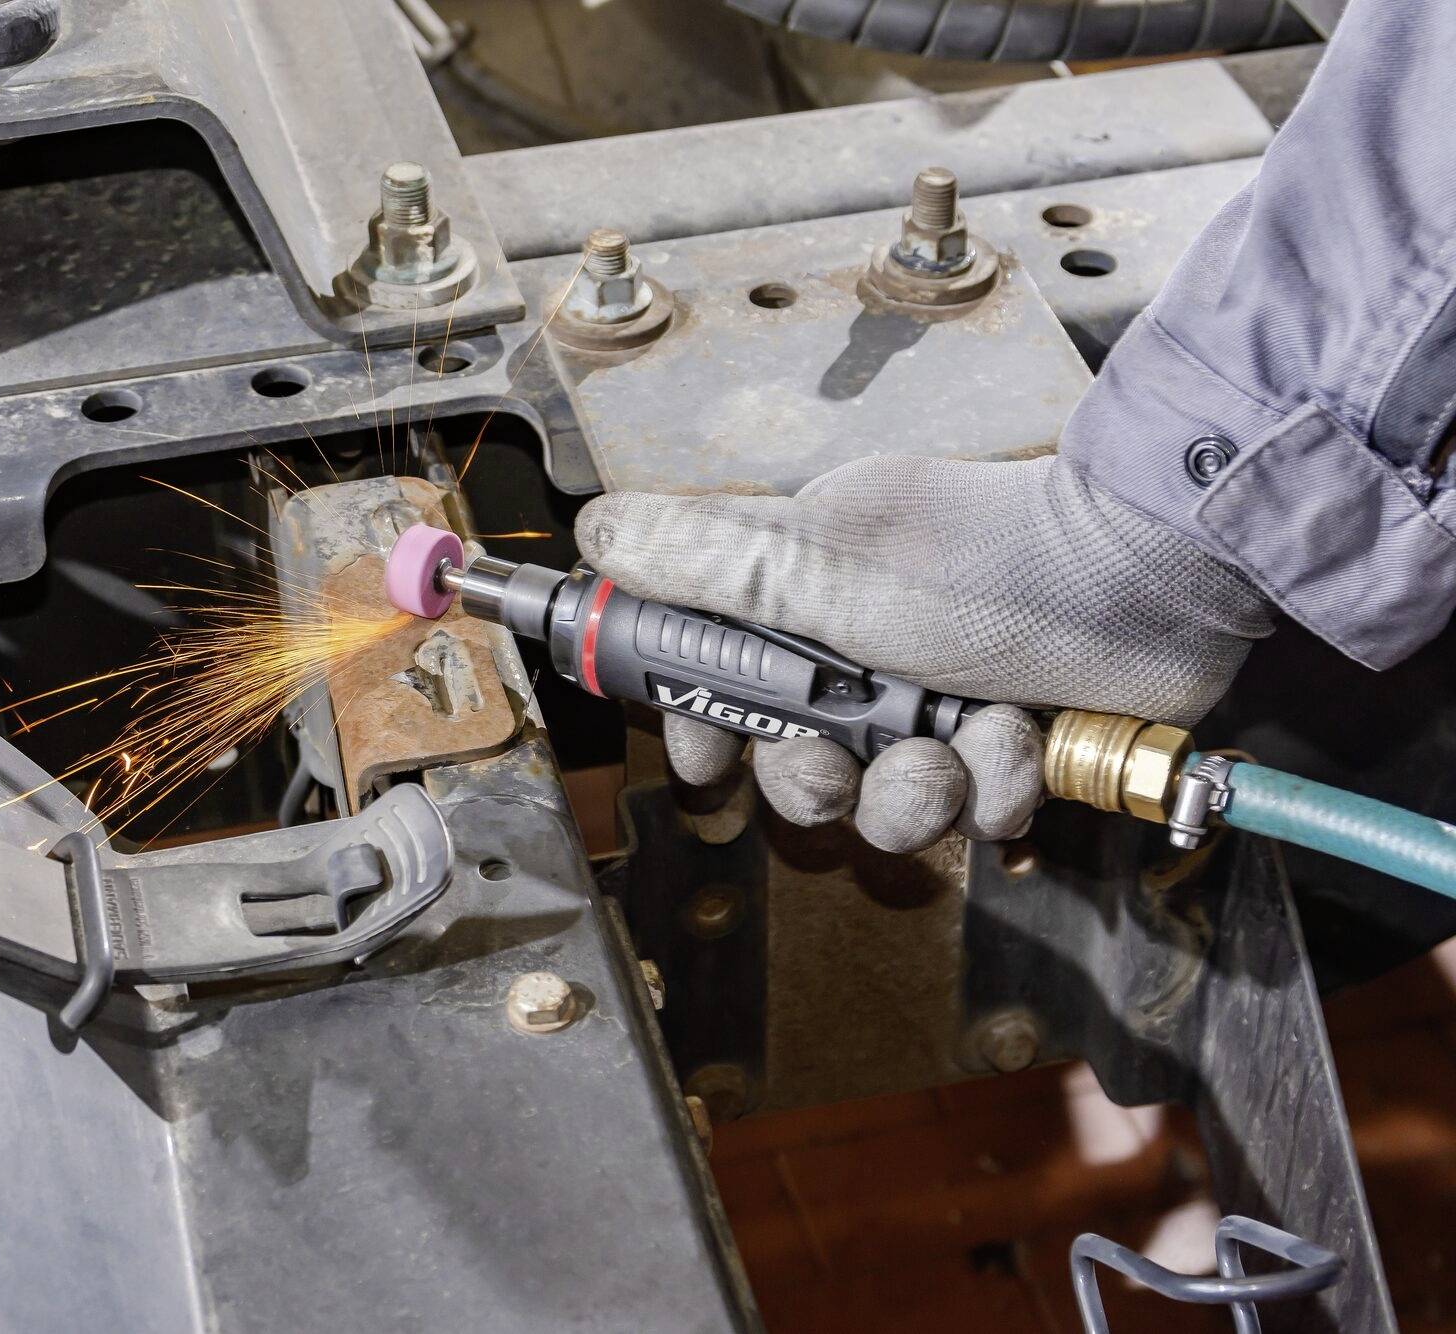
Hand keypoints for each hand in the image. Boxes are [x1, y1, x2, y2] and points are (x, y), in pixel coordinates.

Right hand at [573, 454, 1272, 852]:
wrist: (1154, 585)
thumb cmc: (991, 559)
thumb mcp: (823, 563)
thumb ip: (707, 564)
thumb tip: (598, 531)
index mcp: (804, 597)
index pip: (718, 675)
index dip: (706, 726)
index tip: (707, 751)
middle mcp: (863, 652)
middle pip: (795, 763)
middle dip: (820, 780)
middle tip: (852, 760)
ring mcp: (936, 701)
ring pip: (883, 803)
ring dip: (920, 790)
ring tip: (960, 744)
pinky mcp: (1003, 744)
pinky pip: (969, 811)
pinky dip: (994, 787)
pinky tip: (1018, 741)